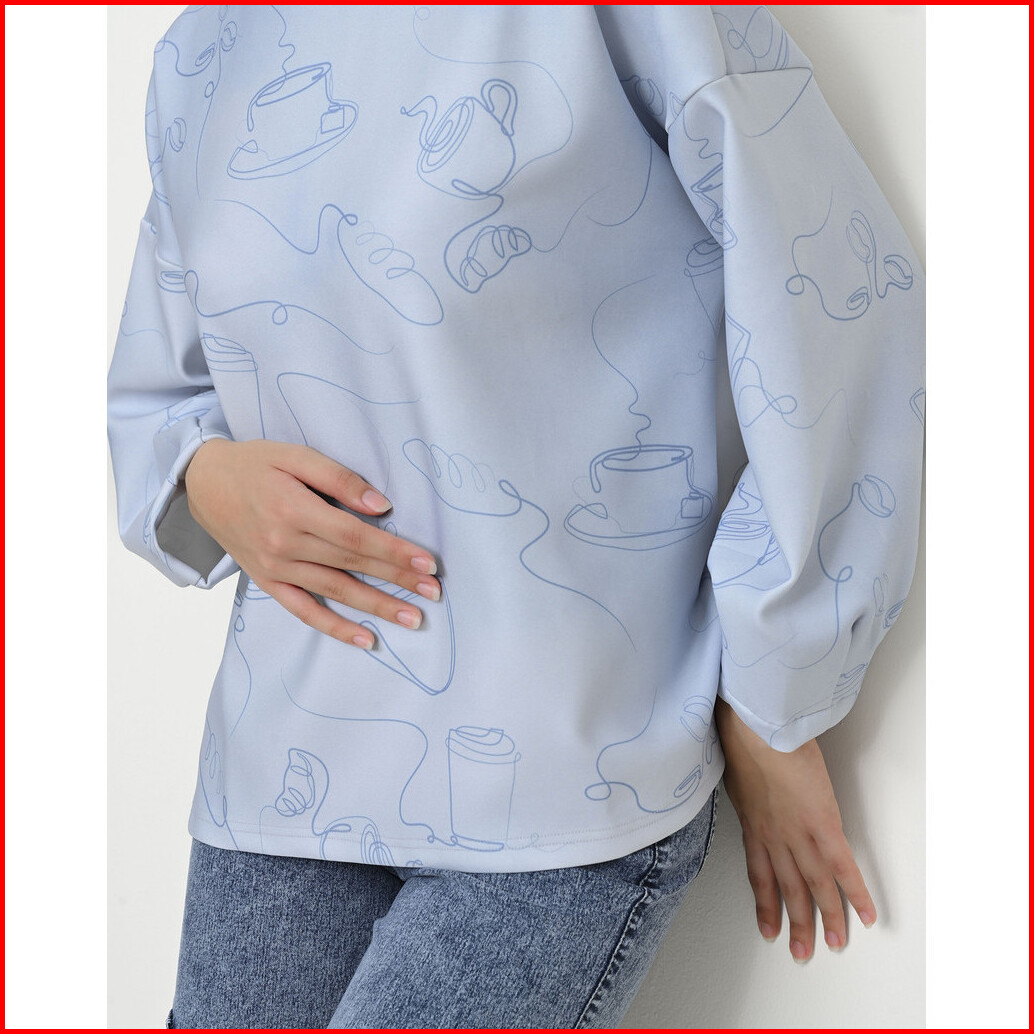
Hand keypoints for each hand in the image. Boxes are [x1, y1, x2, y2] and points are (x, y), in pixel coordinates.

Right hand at [184, 438, 440, 648]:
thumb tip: (380, 506)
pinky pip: (305, 612)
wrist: (203, 483)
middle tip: (434, 592)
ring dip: (377, 607)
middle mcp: (285, 545)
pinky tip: (366, 639)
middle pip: (352, 565)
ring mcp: (276, 569)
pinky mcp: (269, 583)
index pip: (355, 537)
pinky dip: (335, 628)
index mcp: (294, 509)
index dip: (394, 551)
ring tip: (413, 618)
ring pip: (336, 592)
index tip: (427, 563)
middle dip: (397, 580)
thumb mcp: (296, 456)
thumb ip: (339, 479)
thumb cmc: (255, 464)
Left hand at [715, 697, 876, 961]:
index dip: (764, 904)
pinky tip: (865, 913)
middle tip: (802, 951)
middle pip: (785, 889)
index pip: (759, 874)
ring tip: (833, 943)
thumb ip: (748, 791)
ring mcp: (798, 835)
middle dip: (794, 923)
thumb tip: (752, 791)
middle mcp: (773, 837)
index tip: (768, 927)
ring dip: (825, 919)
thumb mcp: (737, 772)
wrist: (756, 729)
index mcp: (752, 824)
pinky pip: (843, 867)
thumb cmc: (745, 739)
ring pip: (813, 886)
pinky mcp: (823, 826)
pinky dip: (855, 893)